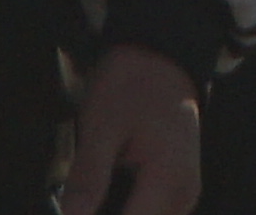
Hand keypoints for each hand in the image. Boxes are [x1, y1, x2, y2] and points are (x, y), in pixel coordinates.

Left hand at [60, 46, 201, 214]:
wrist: (162, 56)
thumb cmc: (131, 85)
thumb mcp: (102, 126)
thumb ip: (88, 177)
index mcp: (168, 178)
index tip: (72, 208)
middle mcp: (183, 194)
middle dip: (101, 212)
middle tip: (80, 191)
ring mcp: (184, 193)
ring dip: (116, 208)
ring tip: (90, 187)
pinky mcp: (177, 190)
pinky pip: (150, 213)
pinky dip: (128, 207)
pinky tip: (103, 191)